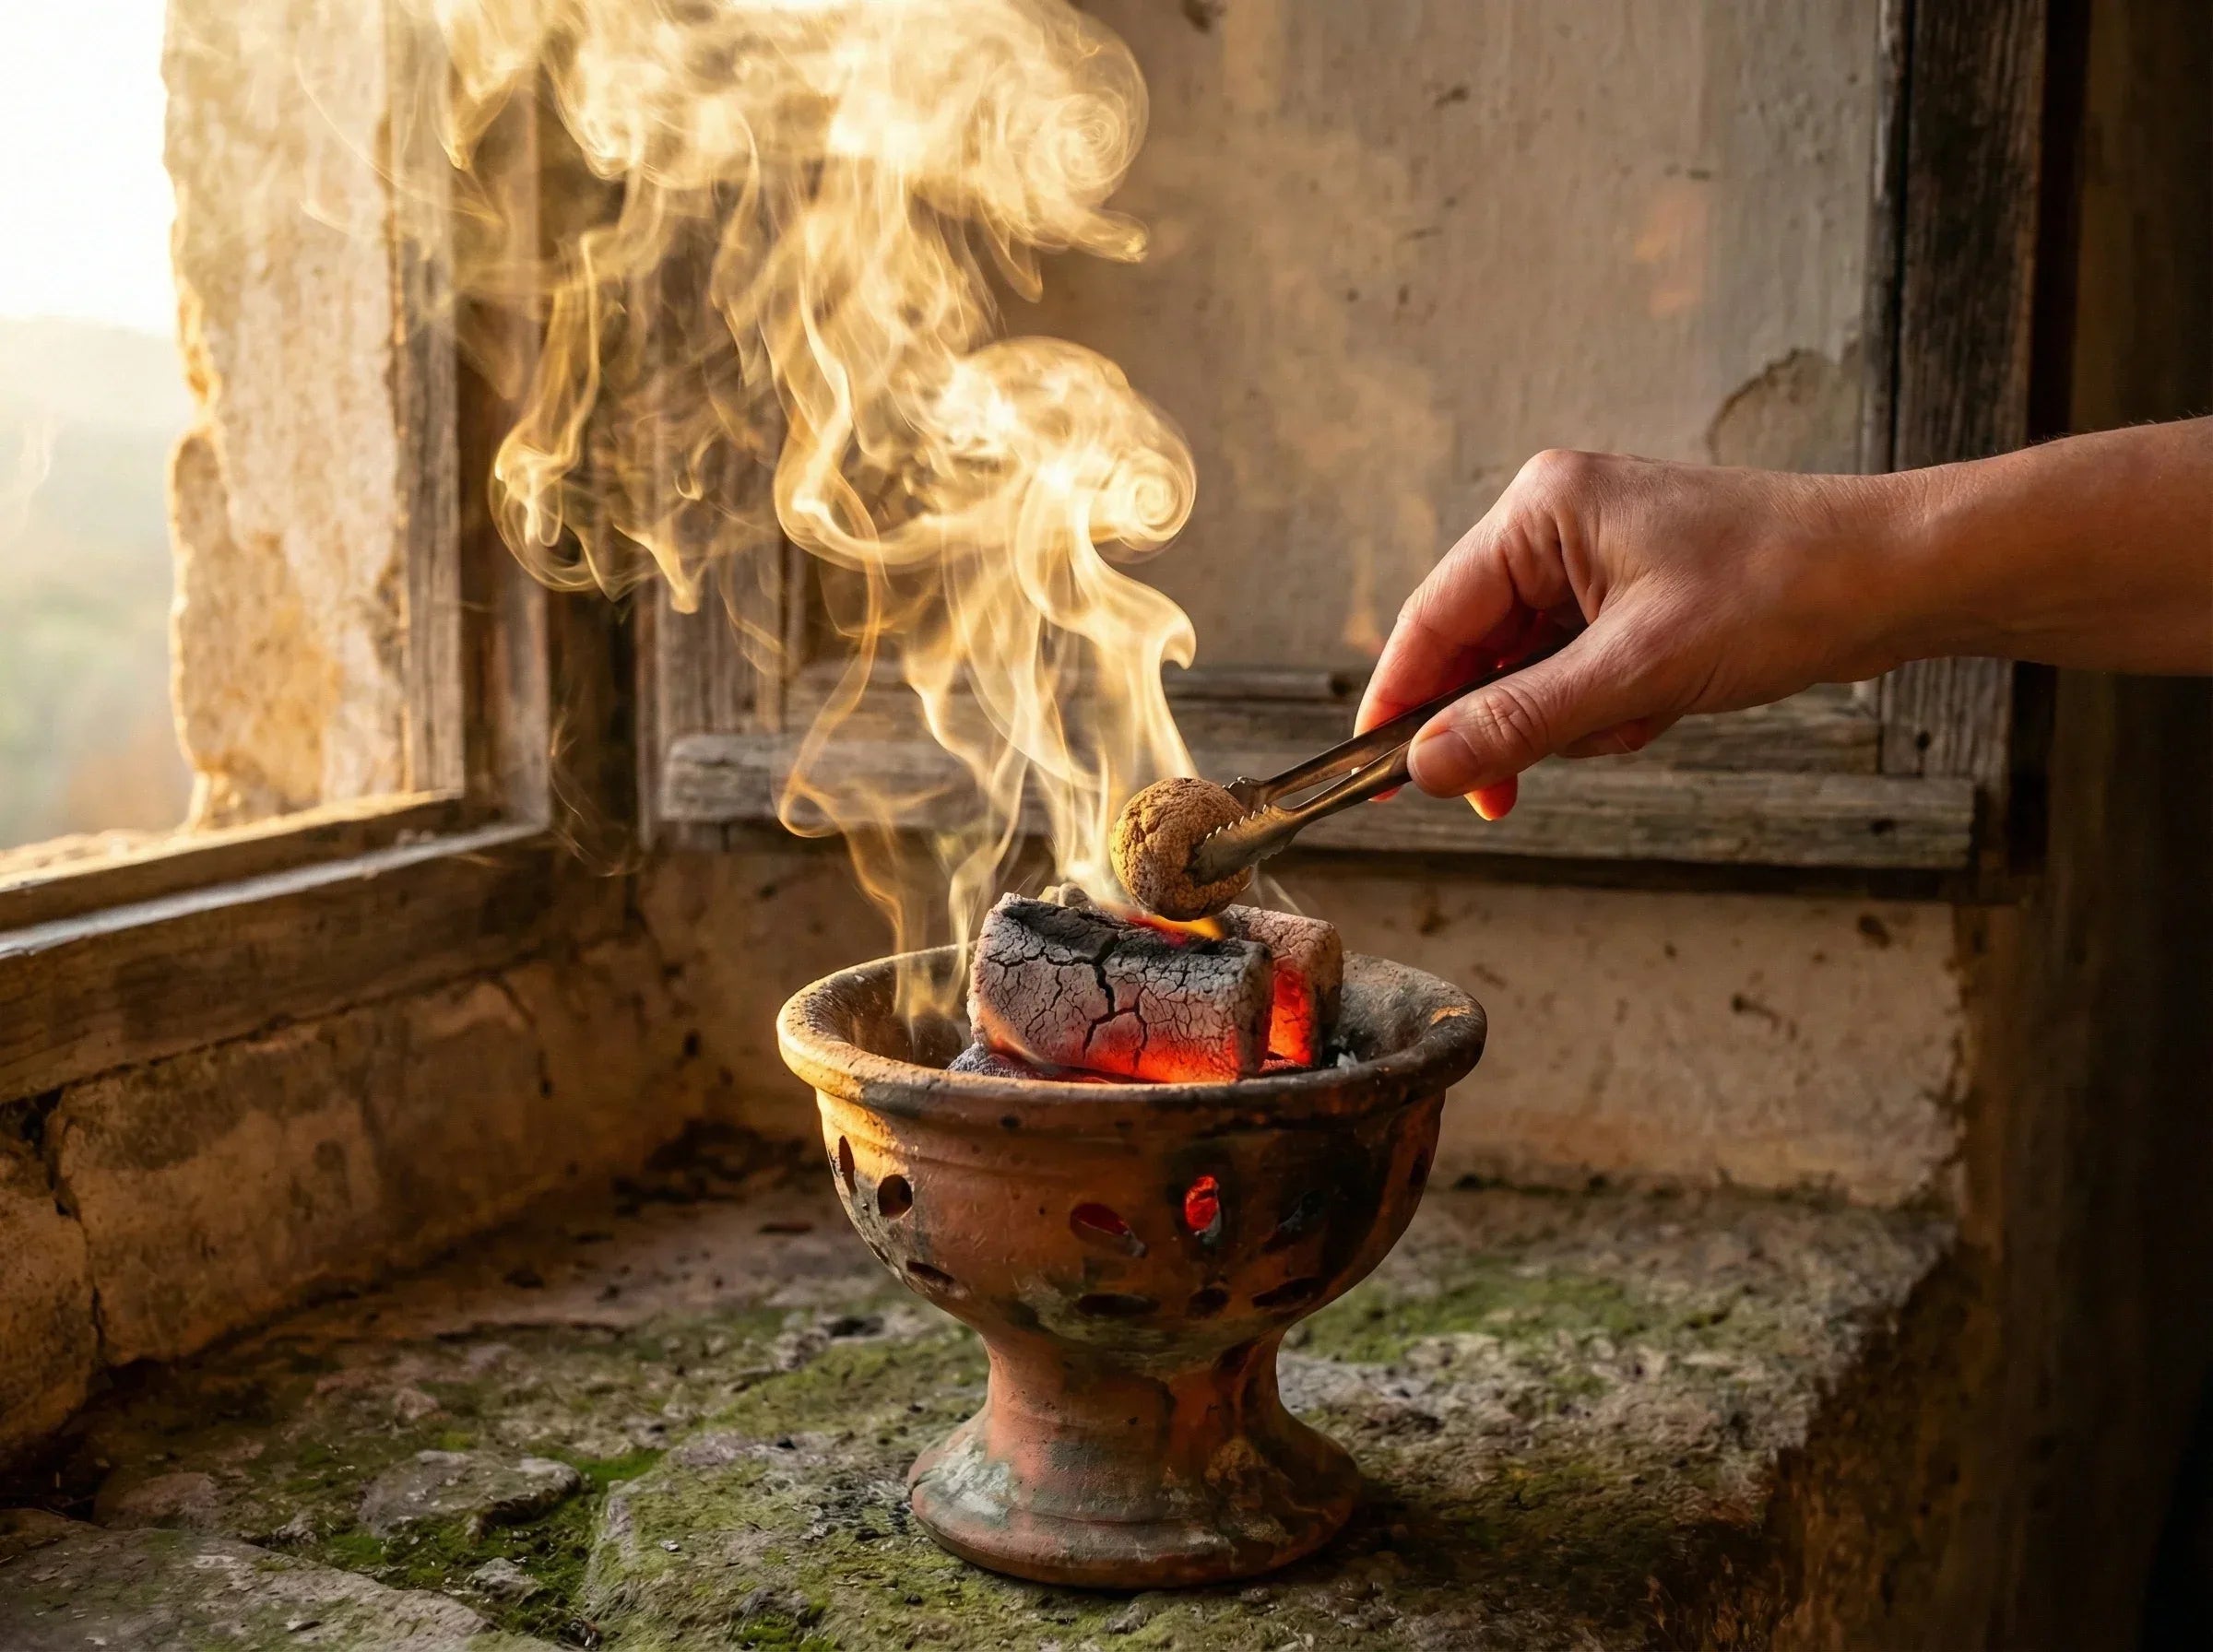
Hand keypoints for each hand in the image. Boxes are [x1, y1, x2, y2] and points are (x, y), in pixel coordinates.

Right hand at [1358, 448, 1913, 816]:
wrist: (1898, 576)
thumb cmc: (1784, 590)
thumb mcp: (1639, 671)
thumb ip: (1522, 721)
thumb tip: (1428, 766)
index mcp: (1543, 509)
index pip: (1435, 617)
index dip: (1398, 701)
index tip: (1371, 776)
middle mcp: (1556, 523)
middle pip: (1475, 649)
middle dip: (1504, 723)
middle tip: (1504, 795)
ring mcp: (1594, 559)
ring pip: (1527, 671)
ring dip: (1570, 719)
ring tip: (1639, 718)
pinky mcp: (1629, 594)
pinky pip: (1576, 671)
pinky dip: (1606, 709)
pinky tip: (1659, 707)